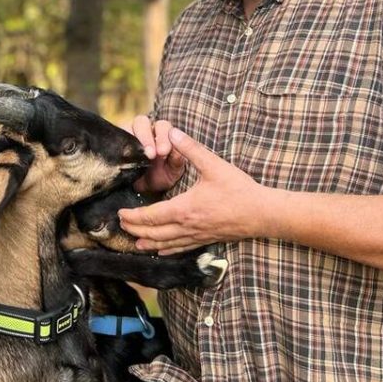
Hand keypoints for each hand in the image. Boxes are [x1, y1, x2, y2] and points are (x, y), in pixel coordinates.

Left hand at [119, 127, 268, 253]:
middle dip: (134, 229)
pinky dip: (167, 249)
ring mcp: (197, 236)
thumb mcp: (214, 165)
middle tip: (120, 224)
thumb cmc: (239, 189)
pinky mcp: (206, 240)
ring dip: (147, 242)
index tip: (121, 212)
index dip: (133, 216)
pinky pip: (181, 248)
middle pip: (153, 233)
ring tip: (134, 241)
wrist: (262, 213)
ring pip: (165, 244)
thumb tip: (172, 131)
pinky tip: (161, 249)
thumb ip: (191, 149)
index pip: (151, 216)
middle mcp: (187, 226)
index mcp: (185, 209)